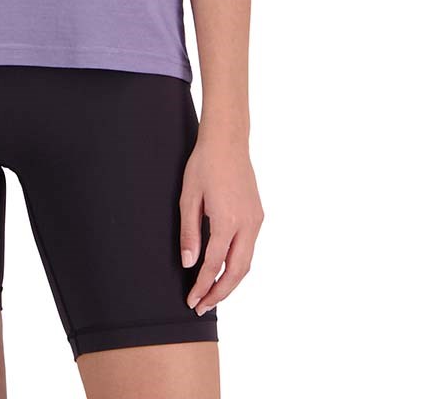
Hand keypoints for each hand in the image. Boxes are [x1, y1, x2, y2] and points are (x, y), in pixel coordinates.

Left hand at [178, 130, 263, 313]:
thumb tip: (188, 263)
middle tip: (202, 307)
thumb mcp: (188, 197)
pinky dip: (238, 264)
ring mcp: (256, 220)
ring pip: (247, 262)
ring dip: (231, 281)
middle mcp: (247, 224)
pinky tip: (224, 269)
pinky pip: (250, 248)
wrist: (227, 141)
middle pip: (237, 271)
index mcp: (227, 220)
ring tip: (212, 294)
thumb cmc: (204, 164)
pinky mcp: (258, 215)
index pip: (214, 264)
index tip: (192, 300)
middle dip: (220, 293)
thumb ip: (189, 232)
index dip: (202, 285)